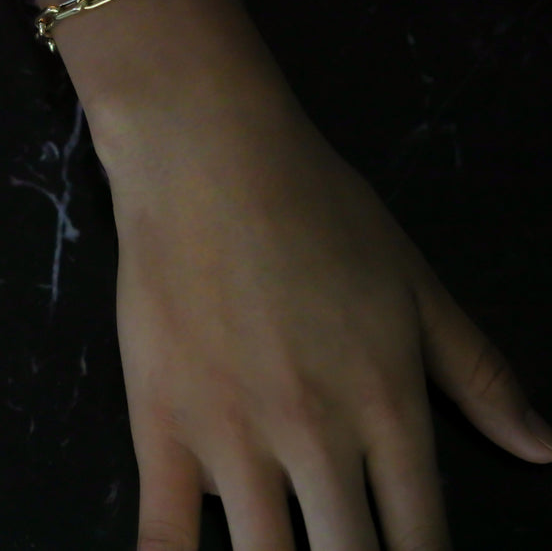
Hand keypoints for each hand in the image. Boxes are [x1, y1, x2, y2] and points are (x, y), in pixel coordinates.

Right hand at [101, 79, 551, 549]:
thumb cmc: (318, 211)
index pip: (424, 540)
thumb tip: (543, 450)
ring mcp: (233, 438)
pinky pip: (165, 532)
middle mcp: (319, 439)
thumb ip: (480, 375)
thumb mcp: (417, 284)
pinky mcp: (161, 426)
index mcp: (389, 407)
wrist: (211, 162)